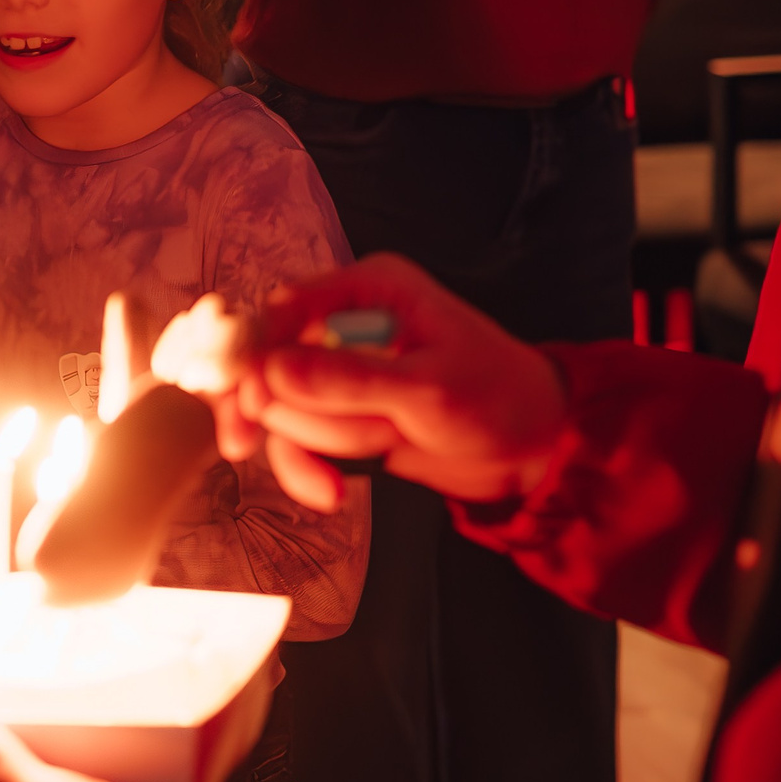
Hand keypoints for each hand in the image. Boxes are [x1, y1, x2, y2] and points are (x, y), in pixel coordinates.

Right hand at [213, 254, 568, 512]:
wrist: (531, 450)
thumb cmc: (499, 400)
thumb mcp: (430, 391)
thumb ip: (351, 381)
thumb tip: (272, 372)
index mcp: (367, 290)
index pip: (281, 309)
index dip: (252, 354)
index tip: (248, 401)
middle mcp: (342, 323)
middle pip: (267, 363)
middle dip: (292, 413)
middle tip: (279, 445)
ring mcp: (335, 372)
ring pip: (278, 409)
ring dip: (316, 443)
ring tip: (379, 447)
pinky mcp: (335, 414)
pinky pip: (291, 441)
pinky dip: (304, 468)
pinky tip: (330, 491)